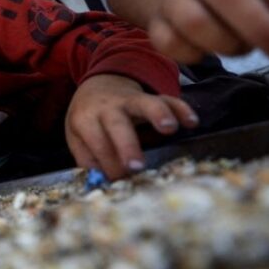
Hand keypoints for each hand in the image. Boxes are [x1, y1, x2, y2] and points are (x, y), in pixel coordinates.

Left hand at [65, 74, 198, 179]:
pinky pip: (167, 99)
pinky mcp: (150, 95)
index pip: (98, 144)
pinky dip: (180, 108)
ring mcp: (130, 99)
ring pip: (145, 103)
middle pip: (117, 125)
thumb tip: (103, 182)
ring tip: (169, 129)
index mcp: (85, 119)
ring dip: (157, 114)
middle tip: (136, 166)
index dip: (109, 165)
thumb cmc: (89, 119)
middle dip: (127, 146)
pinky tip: (192, 122)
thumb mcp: (77, 136)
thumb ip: (88, 159)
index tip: (120, 181)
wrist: (98, 85)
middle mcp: (107, 107)